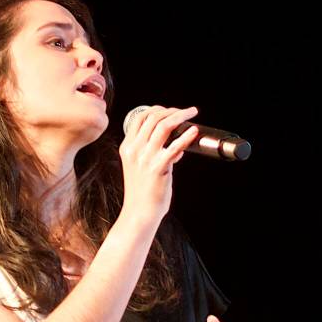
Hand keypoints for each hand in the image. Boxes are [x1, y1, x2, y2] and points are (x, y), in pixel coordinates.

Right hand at [119, 105, 200, 222]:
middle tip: (187, 111)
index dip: (157, 109)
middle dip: (173, 110)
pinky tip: (194, 132)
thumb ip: (153, 153)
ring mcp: (145, 158)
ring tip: (191, 114)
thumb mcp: (139, 168)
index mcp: (127, 148)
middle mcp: (134, 150)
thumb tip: (176, 144)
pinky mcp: (158, 168)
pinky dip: (186, 137)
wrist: (140, 212)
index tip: (171, 111)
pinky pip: (174, 146)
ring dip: (180, 116)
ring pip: (163, 126)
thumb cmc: (142, 193)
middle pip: (153, 118)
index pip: (140, 118)